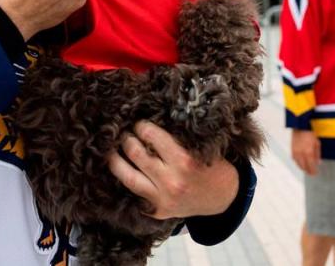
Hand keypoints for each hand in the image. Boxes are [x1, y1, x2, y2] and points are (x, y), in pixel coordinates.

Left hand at [107, 121, 237, 218]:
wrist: (223, 198)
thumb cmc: (212, 166)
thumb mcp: (199, 148)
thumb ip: (175, 139)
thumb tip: (147, 123)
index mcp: (184, 161)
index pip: (151, 136)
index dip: (141, 126)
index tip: (138, 123)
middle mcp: (171, 181)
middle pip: (136, 154)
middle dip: (127, 139)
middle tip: (124, 133)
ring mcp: (162, 199)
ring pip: (127, 176)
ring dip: (115, 160)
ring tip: (112, 150)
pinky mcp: (157, 212)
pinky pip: (133, 193)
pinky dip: (124, 180)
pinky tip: (119, 170)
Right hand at [291, 129, 319, 175]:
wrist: (300, 127)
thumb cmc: (310, 134)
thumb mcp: (317, 144)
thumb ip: (317, 155)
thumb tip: (318, 163)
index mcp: (309, 153)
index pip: (311, 167)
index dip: (313, 171)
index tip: (315, 173)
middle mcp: (301, 154)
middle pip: (304, 167)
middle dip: (308, 171)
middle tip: (311, 173)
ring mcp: (296, 153)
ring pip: (299, 165)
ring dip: (303, 168)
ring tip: (307, 169)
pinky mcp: (292, 151)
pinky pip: (295, 160)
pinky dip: (298, 163)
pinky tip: (301, 163)